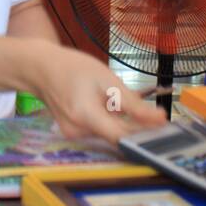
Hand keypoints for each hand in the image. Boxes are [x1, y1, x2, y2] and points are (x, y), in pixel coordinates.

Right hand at [29, 43, 165, 145]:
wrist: (41, 68)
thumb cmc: (72, 67)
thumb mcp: (105, 79)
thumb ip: (131, 102)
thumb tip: (158, 119)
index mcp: (85, 117)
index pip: (122, 137)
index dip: (145, 136)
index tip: (164, 128)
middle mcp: (79, 132)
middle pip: (117, 136)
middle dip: (139, 127)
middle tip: (157, 116)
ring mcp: (75, 134)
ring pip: (109, 132)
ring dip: (124, 122)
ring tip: (131, 106)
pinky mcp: (74, 132)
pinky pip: (100, 129)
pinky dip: (110, 120)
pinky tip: (110, 105)